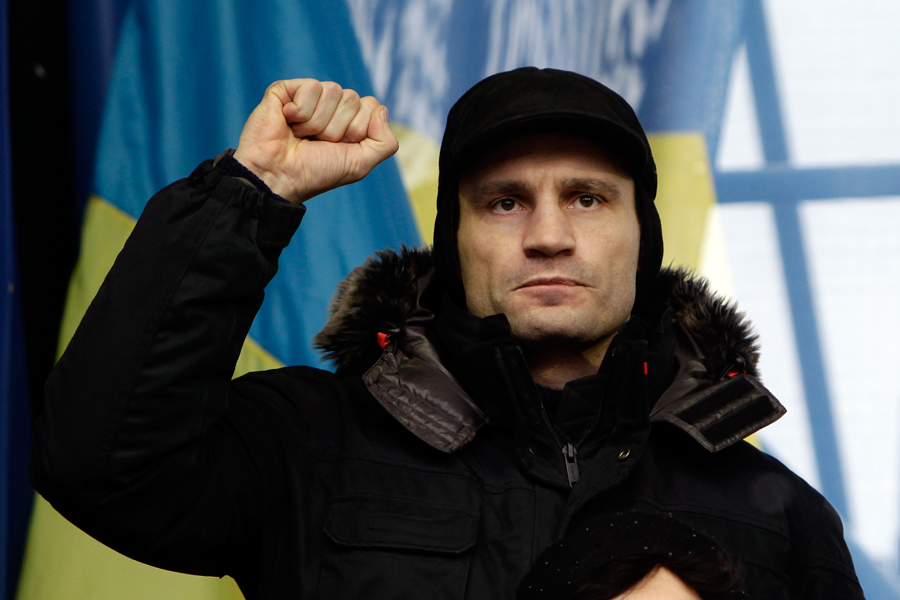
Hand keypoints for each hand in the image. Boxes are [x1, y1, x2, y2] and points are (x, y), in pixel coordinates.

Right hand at [232, 79, 397, 203]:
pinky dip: (300, 111)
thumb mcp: (359, 165)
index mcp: (349, 121)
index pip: (371, 106)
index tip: (338, 147)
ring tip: (301, 135)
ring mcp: (309, 96)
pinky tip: (287, 122)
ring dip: (317, 122)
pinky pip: (311, 87)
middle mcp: (331, 106)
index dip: (357, 130)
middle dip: (336, 128)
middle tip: (316, 143)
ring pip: (333, 90)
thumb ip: (385, 143)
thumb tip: (381, 109)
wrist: (279, 176)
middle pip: (353, 98)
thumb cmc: (316, 172)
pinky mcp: (286, 89)